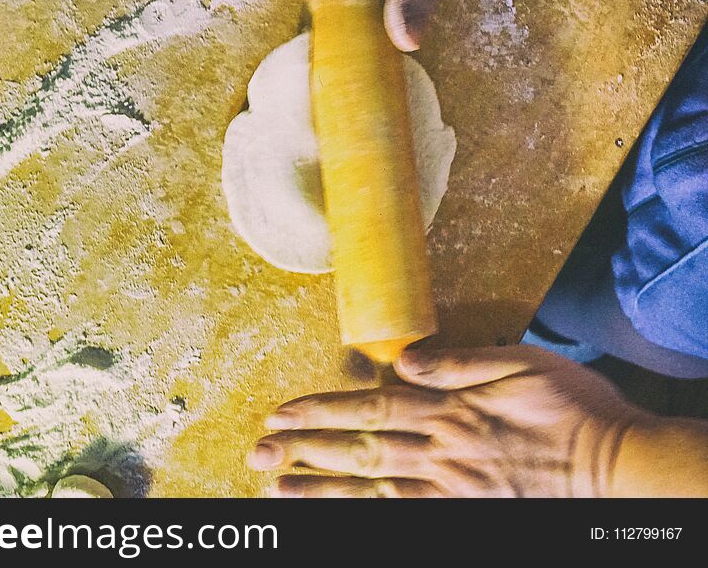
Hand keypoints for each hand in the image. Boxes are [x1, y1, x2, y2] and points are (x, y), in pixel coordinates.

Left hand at [249, 344, 649, 496]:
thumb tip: (405, 358)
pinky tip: (334, 512)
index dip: (320, 410)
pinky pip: (402, 516)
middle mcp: (439, 451)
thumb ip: (458, 361)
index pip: (368, 408)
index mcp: (448, 410)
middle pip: (358, 450)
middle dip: (303, 449)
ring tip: (277, 486)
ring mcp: (448, 489)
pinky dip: (362, 514)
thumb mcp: (520, 363)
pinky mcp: (461, 513)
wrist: (616, 466)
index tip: (281, 412)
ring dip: (320, 487)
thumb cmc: (573, 409)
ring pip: (370, 488)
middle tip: (257, 451)